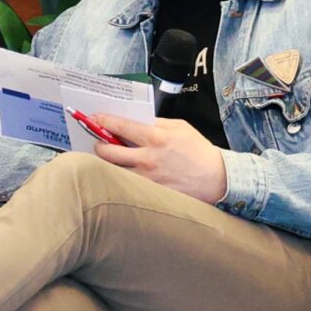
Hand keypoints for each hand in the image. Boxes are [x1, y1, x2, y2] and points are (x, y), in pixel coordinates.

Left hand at [80, 111, 227, 204]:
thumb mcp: (180, 127)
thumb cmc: (199, 151)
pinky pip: (126, 184)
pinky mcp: (149, 192)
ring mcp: (146, 178)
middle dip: (98, 145)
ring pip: (113, 171)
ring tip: (108, 159)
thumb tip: (135, 121)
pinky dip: (120, 177)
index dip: (103, 121)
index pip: (120, 126)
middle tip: (98, 142)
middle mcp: (147, 158)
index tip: (94, 118)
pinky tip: (120, 173)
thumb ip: (156, 123)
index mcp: (156, 137)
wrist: (216, 178)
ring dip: (106, 164)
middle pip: (107, 152)